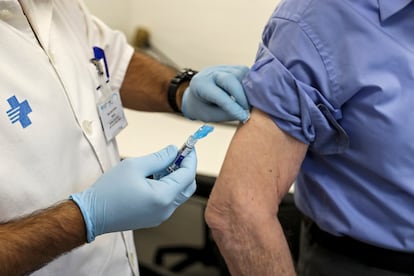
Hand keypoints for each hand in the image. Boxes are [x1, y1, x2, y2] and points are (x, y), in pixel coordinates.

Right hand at [70, 145, 196, 241]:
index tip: (189, 147)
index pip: (188, 175)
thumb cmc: (110, 190)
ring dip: (175, 177)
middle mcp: (166, 209)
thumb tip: (174, 151)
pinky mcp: (154, 218)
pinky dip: (167, 187)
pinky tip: (153, 177)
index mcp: (164, 196)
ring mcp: (161, 216)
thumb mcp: (135, 166)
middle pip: (187, 186)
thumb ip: (159, 157)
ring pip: (179, 193)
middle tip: (176, 154)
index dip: (190, 158)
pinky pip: (168, 200)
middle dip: (185, 168)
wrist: (92, 215)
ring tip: (160, 164)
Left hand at [182, 65, 249, 122]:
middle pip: (230, 79)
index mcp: (200, 85)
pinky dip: (250, 84)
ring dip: (248, 89)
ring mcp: (222, 68)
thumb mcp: (209, 115)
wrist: (196, 95)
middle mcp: (210, 73)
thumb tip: (246, 114)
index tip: (244, 117)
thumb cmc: (201, 107)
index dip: (233, 107)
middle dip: (242, 96)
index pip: (219, 95)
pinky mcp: (232, 67)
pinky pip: (246, 72)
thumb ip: (226, 114)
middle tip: (247, 110)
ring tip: (249, 103)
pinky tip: (251, 95)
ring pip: (240, 73)